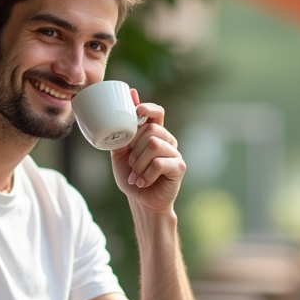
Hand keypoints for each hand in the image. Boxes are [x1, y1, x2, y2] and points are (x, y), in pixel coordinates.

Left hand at [110, 88, 184, 214]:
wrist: (141, 202)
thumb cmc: (132, 177)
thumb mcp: (119, 153)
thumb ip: (122, 131)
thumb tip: (130, 98)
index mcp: (154, 134)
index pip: (156, 112)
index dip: (148, 109)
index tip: (137, 111)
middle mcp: (167, 140)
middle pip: (151, 130)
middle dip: (134, 149)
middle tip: (131, 165)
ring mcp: (175, 153)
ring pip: (154, 145)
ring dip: (139, 163)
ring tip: (137, 175)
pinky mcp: (179, 167)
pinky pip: (159, 163)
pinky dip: (146, 175)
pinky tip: (144, 182)